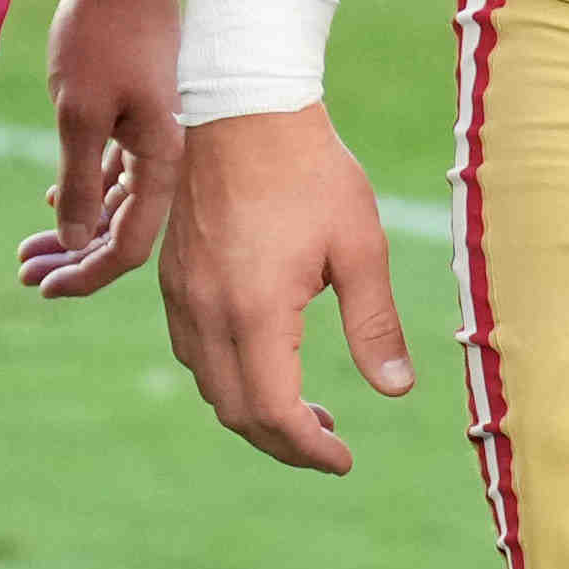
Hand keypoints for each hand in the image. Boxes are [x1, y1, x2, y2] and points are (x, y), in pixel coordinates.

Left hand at [24, 0, 179, 296]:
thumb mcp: (79, 114)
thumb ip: (80, 182)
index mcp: (164, 160)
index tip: (43, 287)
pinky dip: (88, 190)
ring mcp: (157, 134)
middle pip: (123, 229)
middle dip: (75, 258)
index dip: (87, 274)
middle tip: (26, 275)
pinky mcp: (142, 114)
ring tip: (31, 250)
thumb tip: (75, 244)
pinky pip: (118, 170)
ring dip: (77, 227)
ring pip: (117, 201)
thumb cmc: (103, 35)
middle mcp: (169, 155)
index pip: (130, 244)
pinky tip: (58, 204)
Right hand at [165, 104, 411, 471]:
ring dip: (254, 411)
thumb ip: (375, 323)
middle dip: (283, 442)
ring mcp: (181, 296)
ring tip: (307, 410)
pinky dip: (229, 377)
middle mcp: (206, 312)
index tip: (344, 460)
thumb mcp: (360, 246)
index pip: (274, 411)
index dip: (309, 449)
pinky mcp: (172, 278)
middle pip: (236, 412)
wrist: (242, 108)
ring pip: (210, 386)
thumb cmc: (310, 171)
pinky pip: (193, 351)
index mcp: (255, 310)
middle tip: (330, 442)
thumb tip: (397, 390)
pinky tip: (268, 364)